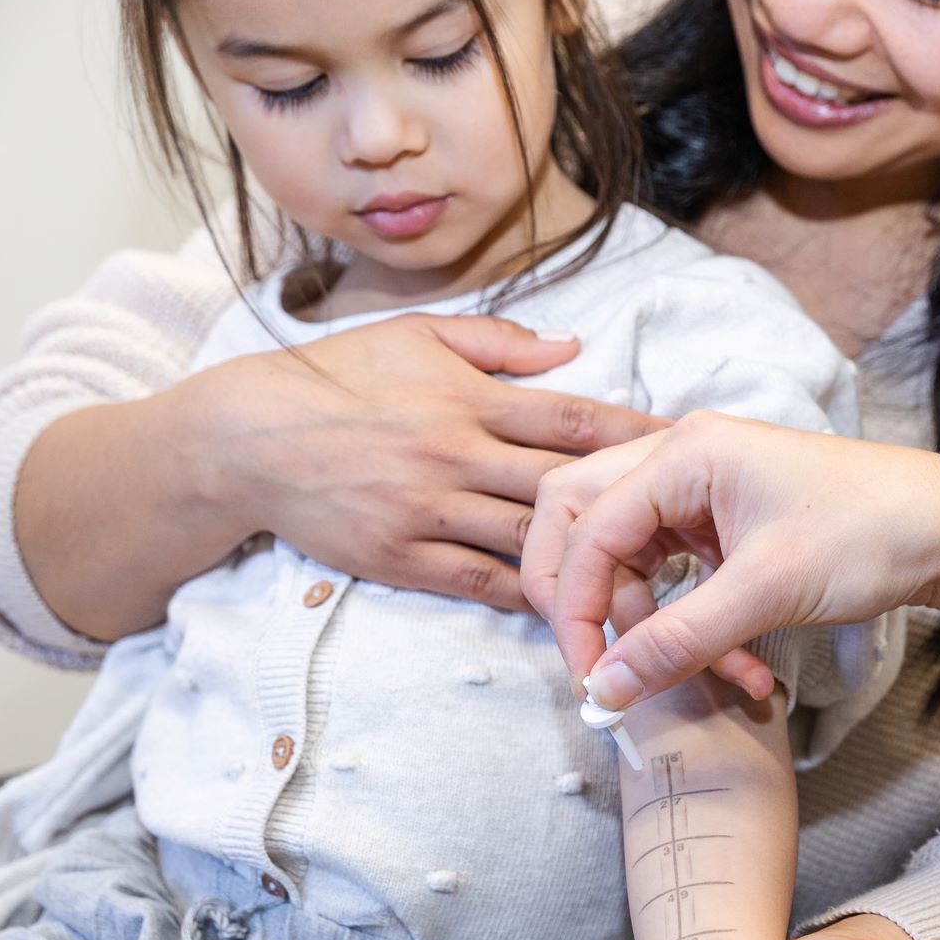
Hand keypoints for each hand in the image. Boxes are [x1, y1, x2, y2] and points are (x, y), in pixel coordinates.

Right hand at [201, 313, 658, 609]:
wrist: (246, 437)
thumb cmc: (338, 377)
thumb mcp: (417, 335)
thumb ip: (500, 342)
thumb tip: (574, 346)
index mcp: (470, 400)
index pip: (573, 417)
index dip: (637, 430)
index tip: (688, 439)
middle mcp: (457, 456)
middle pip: (566, 486)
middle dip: (633, 502)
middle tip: (694, 519)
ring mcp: (430, 511)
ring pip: (532, 542)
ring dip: (592, 561)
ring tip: (654, 575)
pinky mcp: (403, 557)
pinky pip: (482, 583)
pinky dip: (532, 594)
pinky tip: (576, 603)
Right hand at [521, 428, 773, 699]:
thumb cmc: (878, 532)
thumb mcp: (771, 590)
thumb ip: (680, 640)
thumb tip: (606, 688)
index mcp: (684, 454)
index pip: (588, 530)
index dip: (576, 611)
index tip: (593, 680)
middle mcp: (681, 460)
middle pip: (585, 527)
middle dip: (586, 603)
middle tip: (607, 666)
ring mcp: (703, 489)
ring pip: (632, 557)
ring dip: (655, 624)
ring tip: (724, 673)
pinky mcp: (727, 520)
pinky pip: (679, 571)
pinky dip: (694, 621)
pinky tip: (740, 664)